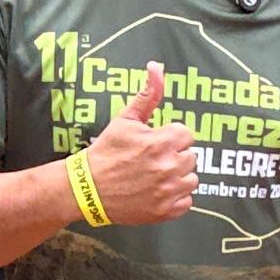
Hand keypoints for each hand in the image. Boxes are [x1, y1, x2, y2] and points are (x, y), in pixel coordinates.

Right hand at [79, 62, 198, 227]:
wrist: (87, 189)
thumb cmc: (106, 152)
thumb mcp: (125, 120)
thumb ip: (147, 95)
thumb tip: (156, 67)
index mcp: (161, 142)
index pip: (186, 134)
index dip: (171, 137)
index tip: (155, 142)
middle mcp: (169, 167)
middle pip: (191, 157)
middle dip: (175, 156)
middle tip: (153, 160)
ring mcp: (168, 191)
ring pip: (191, 179)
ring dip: (178, 177)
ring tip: (155, 176)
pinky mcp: (165, 212)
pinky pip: (186, 201)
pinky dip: (175, 198)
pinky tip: (157, 192)